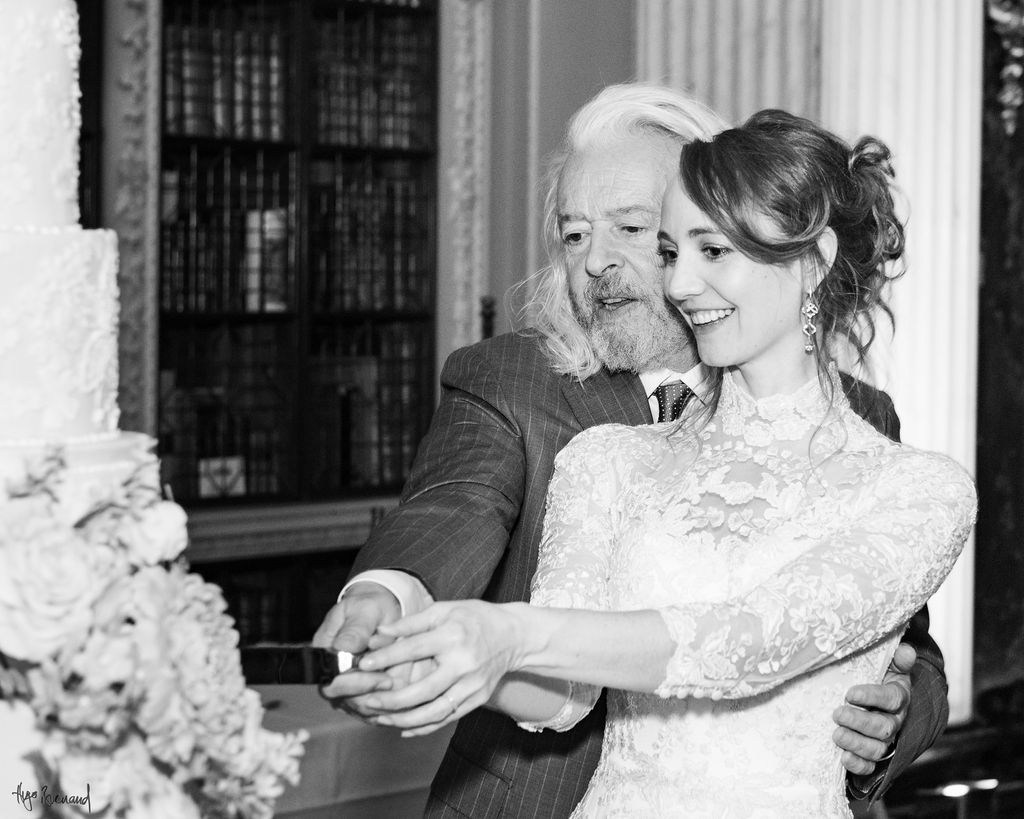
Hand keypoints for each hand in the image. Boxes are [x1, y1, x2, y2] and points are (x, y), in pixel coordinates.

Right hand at [313, 583, 409, 716]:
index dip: (356, 685)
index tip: (382, 677)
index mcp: (325, 653)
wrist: (380, 610)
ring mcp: (347, 687)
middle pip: (348, 701)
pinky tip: (406, 692)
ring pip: (365, 708)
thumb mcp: (364, 610)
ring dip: (385, 699)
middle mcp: (332, 675)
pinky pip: (376, 707)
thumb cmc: (369, 606)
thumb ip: (355, 630)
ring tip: (402, 681)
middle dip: (374, 694)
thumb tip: (344, 648)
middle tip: (395, 682)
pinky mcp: (364, 692)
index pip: (333, 683)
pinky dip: (391, 702)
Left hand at [355, 600, 518, 735]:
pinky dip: (425, 727)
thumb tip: (380, 632)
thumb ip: (411, 622)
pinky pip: (448, 718)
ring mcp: (472, 685)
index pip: (414, 648)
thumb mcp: (445, 609)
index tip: (364, 665)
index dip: (387, 657)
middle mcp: (464, 664)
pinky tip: (404, 728)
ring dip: (405, 720)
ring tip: (380, 719)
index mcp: (453, 636)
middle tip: (367, 701)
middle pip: (423, 690)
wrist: (514, 635)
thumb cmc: (476, 618)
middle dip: (392, 699)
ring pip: (435, 711)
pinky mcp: (478, 699)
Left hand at [833, 642, 914, 777]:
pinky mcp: (873, 755)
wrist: (870, 701)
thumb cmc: (874, 678)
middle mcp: (894, 721)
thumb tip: (906, 650)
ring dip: (856, 743)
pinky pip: (870, 766)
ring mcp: (885, 740)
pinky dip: (858, 764)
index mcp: (898, 697)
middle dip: (860, 722)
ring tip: (836, 734)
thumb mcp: (885, 665)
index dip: (872, 697)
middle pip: (884, 727)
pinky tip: (843, 757)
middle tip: (837, 713)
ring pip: (877, 748)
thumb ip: (896, 659)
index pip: (891, 698)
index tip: (850, 693)